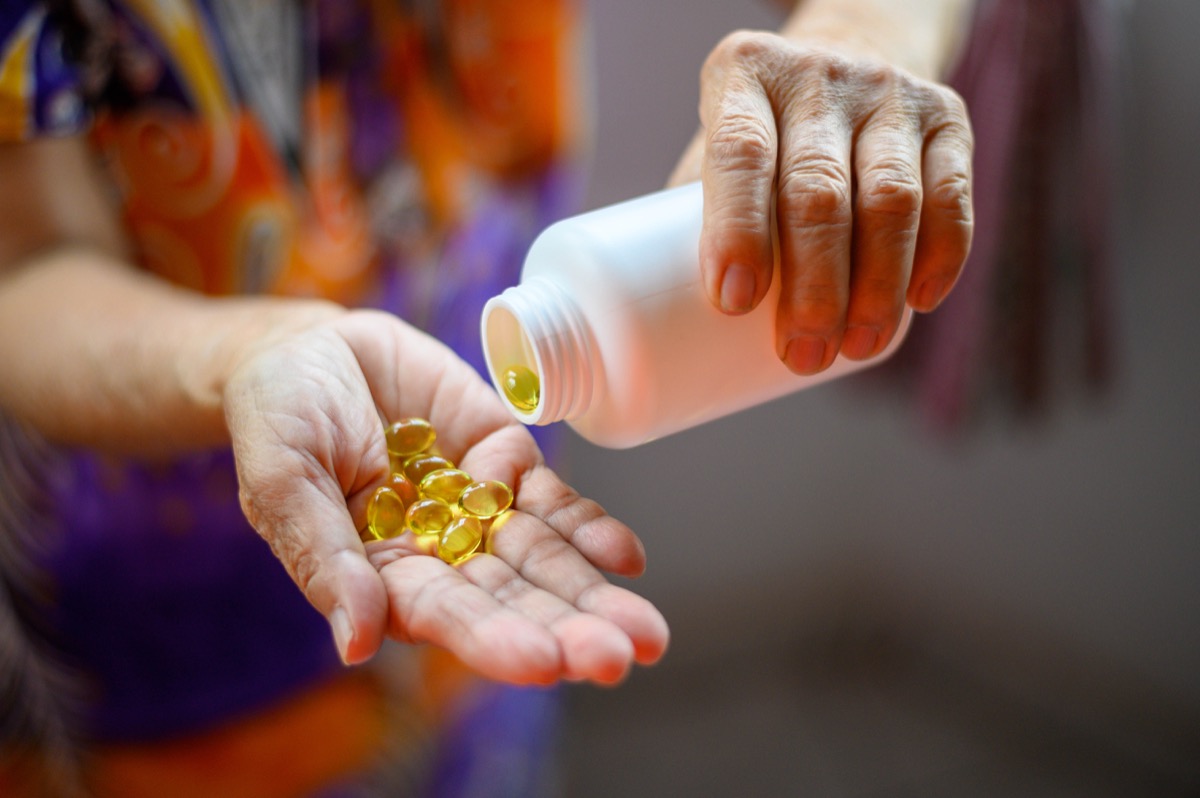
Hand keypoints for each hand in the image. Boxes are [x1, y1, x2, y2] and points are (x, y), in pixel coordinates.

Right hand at [223, 309, 667, 684]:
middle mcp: (437, 553)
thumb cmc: (276, 414)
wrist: (311, 345)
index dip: (493, 639)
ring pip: (543, 558)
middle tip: (620, 654)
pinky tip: (626, 558)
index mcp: (379, 573)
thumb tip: (356, 642)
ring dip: (592, 592)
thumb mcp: (281, 476)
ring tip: (647, 631)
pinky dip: (589, 528)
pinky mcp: (505, 461)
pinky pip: (553, 501)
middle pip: (509, 598)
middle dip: (566, 628)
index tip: (545, 663)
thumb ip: (321, 554)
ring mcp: (476, 507)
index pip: (443, 616)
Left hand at [672, 30, 973, 373]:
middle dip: (813, 288)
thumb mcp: (717, 147)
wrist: (849, 51)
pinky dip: (939, 257)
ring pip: (892, 200)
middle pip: (819, 191)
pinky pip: (951, 196)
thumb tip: (674, 325)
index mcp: (742, 75)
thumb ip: (695, 216)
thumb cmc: (761, 133)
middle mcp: (817, 76)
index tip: (734, 302)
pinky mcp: (948, 115)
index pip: (741, 152)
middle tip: (802, 354)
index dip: (738, 230)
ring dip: (876, 288)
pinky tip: (917, 304)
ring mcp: (889, 92)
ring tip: (855, 348)